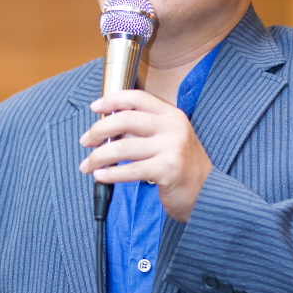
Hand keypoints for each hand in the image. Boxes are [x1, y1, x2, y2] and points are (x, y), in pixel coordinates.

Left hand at [79, 90, 212, 222]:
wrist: (207, 194)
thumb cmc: (182, 167)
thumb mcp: (169, 139)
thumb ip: (144, 129)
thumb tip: (106, 128)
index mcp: (172, 115)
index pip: (137, 97)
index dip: (112, 100)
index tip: (95, 107)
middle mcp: (173, 127)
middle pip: (125, 119)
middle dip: (99, 130)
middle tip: (86, 141)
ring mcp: (172, 148)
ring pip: (123, 147)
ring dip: (99, 157)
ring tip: (88, 165)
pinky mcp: (168, 169)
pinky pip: (130, 170)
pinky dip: (110, 174)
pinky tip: (100, 176)